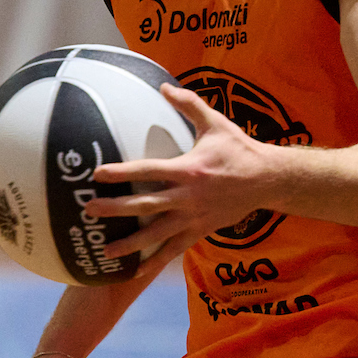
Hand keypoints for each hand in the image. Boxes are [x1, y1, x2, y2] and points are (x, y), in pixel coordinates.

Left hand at [87, 85, 284, 262]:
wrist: (268, 180)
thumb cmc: (239, 149)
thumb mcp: (216, 123)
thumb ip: (189, 104)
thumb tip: (163, 85)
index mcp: (189, 170)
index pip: (149, 170)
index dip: (122, 173)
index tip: (98, 174)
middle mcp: (189, 197)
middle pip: (146, 206)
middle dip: (117, 209)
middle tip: (90, 211)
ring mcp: (194, 217)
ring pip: (157, 234)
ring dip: (131, 244)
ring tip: (105, 252)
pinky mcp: (201, 230)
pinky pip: (175, 249)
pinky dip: (155, 261)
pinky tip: (136, 271)